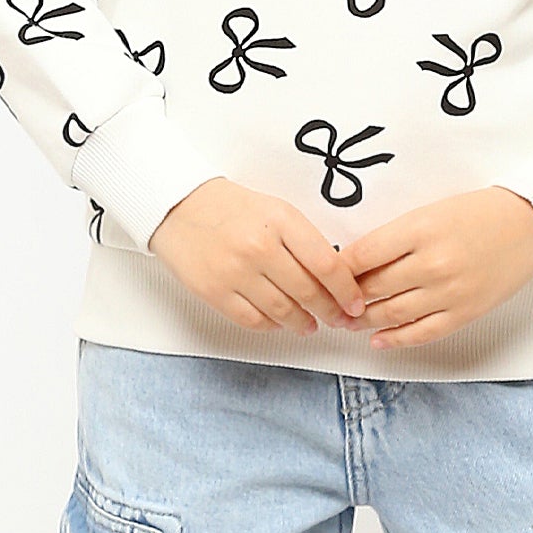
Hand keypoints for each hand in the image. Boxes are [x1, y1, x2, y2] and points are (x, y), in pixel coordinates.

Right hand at [149, 178, 371, 336]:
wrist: (177, 206)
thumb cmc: (230, 208)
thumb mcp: (274, 210)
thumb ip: (303, 240)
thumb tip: (335, 277)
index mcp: (280, 220)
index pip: (327, 264)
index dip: (347, 291)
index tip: (354, 302)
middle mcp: (259, 247)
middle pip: (308, 292)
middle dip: (330, 311)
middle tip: (339, 319)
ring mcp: (235, 272)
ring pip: (283, 311)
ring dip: (303, 323)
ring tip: (310, 325)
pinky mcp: (214, 291)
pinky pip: (253, 320)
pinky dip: (272, 326)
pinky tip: (280, 322)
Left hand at [335, 187, 532, 350]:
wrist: (530, 224)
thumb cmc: (480, 213)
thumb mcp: (430, 212)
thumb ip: (395, 237)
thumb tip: (356, 262)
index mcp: (420, 229)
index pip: (362, 255)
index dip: (337, 270)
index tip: (326, 275)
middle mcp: (433, 263)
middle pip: (372, 288)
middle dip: (345, 299)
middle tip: (329, 303)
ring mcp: (449, 291)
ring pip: (391, 313)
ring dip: (363, 321)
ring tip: (347, 322)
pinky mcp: (465, 312)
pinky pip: (421, 333)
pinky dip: (395, 339)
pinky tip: (378, 338)